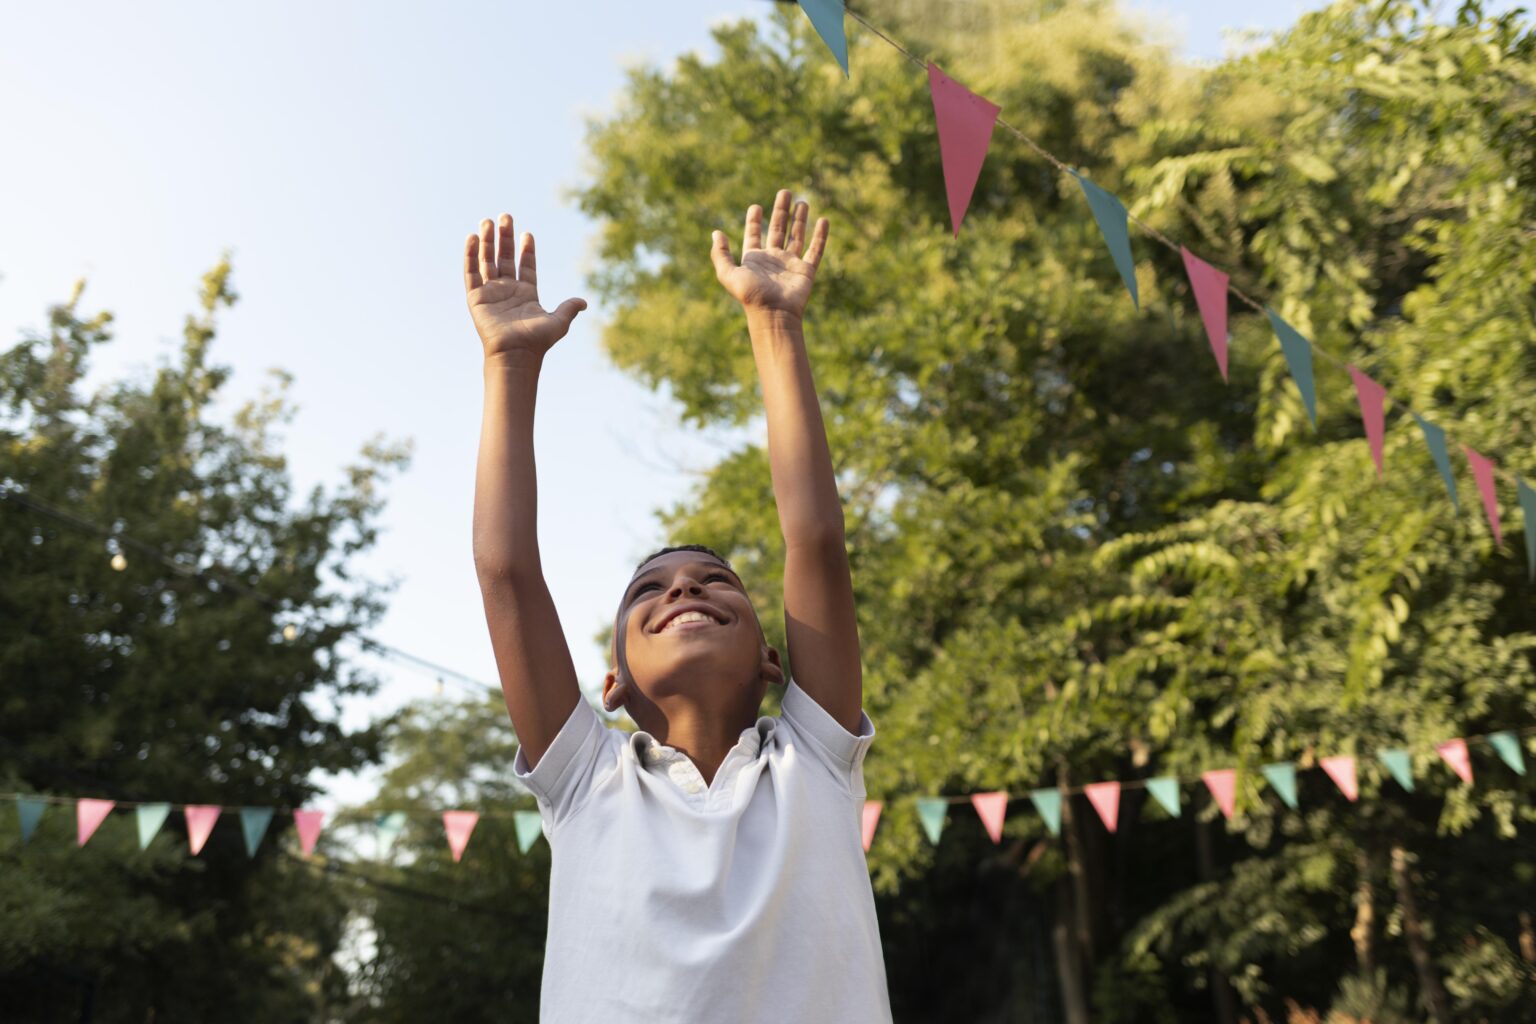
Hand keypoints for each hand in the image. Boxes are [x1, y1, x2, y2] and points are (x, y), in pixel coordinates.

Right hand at [464, 213, 586, 362]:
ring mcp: (491, 293)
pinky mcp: (476, 297)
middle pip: (505, 258)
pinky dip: (470, 255)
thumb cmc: (536, 342)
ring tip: (487, 221)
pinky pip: (471, 272)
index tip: (527, 234)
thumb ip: (568, 309)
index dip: (526, 250)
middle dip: (505, 238)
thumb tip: (584, 302)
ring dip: (487, 241)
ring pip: (487, 261)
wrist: (515, 353)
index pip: (525, 266)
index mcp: (526, 294)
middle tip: (505, 216)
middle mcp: (507, 291)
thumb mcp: (558, 323)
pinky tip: (472, 238)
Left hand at [710, 189, 829, 316]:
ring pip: (797, 236)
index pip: (754, 235)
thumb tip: (716, 232)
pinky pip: (815, 250)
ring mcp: (790, 264)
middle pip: (777, 229)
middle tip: (785, 192)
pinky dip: (820, 236)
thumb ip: (721, 254)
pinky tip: (823, 220)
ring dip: (799, 219)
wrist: (774, 314)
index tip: (756, 207)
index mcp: (754, 259)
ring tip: (803, 201)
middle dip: (781, 211)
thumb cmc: (751, 296)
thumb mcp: (728, 274)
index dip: (753, 221)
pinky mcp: (806, 270)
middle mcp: (773, 259)